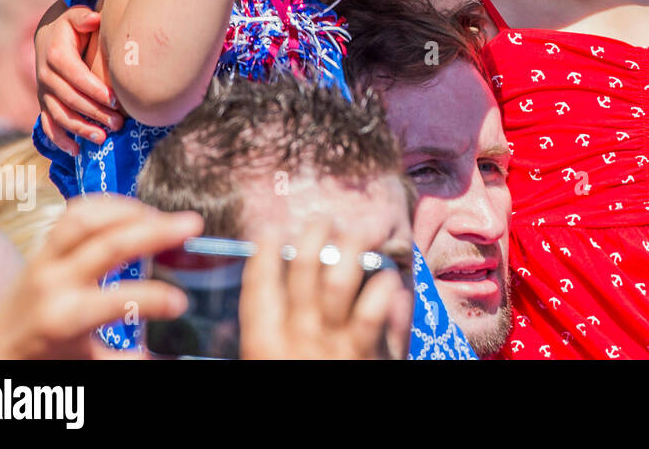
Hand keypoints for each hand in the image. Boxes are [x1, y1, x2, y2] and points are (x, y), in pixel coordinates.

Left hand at [0, 196, 202, 358]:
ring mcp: (45, 259)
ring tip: (163, 216)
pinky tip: (134, 212)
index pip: (115, 302)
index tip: (183, 303)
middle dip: (155, 231)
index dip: (155, 299)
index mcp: (62, 318)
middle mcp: (52, 282)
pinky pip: (75, 212)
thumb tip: (165, 358)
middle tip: (193, 225)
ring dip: (130, 210)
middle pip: (107, 244)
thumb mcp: (83, 363)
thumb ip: (122, 359)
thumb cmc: (41, 357)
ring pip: (86, 217)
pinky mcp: (44, 245)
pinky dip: (108, 205)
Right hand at [36, 6, 121, 154]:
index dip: (95, 90)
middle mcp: (46, 76)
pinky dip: (59, 139)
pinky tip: (76, 151)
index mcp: (56, 56)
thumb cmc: (71, 24)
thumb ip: (84, 17)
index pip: (76, 76)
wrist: (49, 33)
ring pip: (60, 115)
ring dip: (80, 129)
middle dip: (95, 113)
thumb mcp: (75, 15)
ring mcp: (44, 92)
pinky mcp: (44, 102)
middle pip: (70, 99)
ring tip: (103, 139)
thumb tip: (95, 19)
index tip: (116, 100)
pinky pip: (48, 124)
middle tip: (119, 124)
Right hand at [239, 217, 411, 359]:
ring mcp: (333, 345)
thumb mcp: (274, 364)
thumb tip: (283, 288)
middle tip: (323, 222)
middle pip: (303, 270)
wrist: (324, 439)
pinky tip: (390, 279)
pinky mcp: (367, 355)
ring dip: (351, 248)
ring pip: (340, 279)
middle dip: (315, 235)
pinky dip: (385, 288)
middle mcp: (297, 338)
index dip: (265, 252)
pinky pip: (376, 309)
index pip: (258, 286)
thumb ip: (279, 331)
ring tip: (359, 233)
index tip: (273, 231)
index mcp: (263, 344)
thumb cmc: (305, 374)